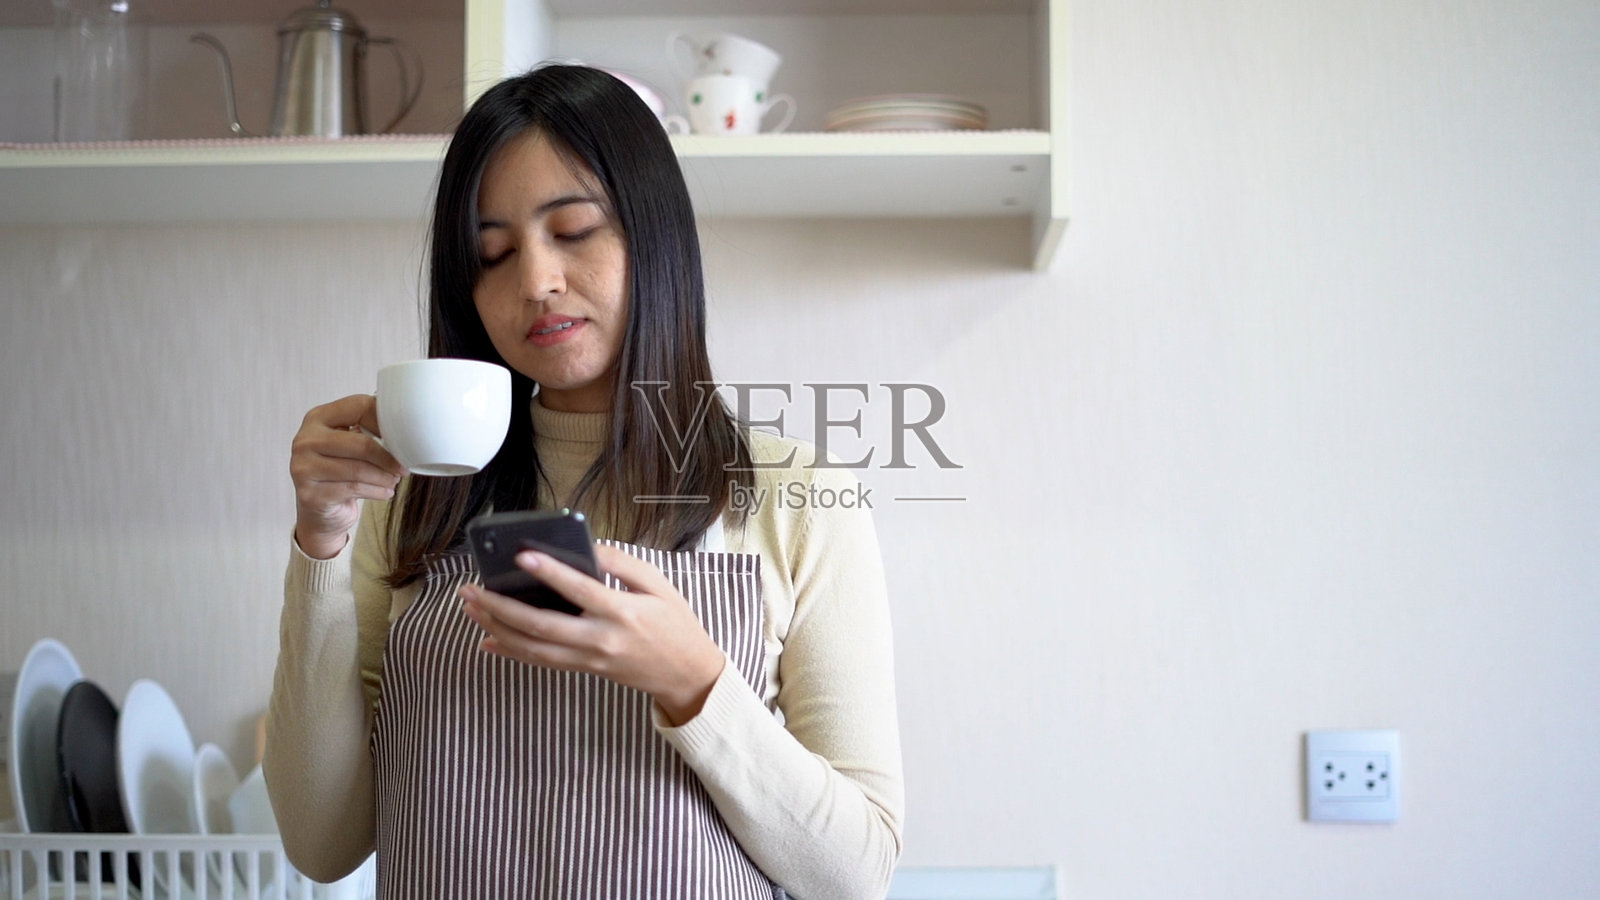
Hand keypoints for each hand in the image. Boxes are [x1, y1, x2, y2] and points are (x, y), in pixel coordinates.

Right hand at [288, 394, 406, 558]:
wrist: (318, 511)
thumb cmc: (339, 472)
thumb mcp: (350, 446)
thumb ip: (367, 431)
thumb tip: (405, 429)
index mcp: (317, 418)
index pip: (358, 407)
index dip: (385, 421)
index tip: (403, 437)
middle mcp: (305, 440)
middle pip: (360, 443)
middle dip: (388, 457)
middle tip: (404, 467)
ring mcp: (303, 467)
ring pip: (358, 469)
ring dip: (384, 477)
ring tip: (394, 480)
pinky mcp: (309, 494)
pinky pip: (353, 489)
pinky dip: (376, 491)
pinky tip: (385, 493)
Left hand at [460, 544, 726, 724]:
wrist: (686, 674)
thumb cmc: (675, 624)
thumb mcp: (659, 586)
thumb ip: (623, 565)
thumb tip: (588, 547)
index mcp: (622, 613)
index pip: (579, 590)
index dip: (550, 572)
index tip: (522, 554)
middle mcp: (600, 639)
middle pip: (541, 625)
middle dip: (501, 607)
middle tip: (471, 589)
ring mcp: (589, 659)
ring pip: (533, 648)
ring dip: (497, 628)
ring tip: (471, 608)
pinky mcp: (583, 669)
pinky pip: (540, 662)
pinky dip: (511, 651)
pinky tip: (488, 639)